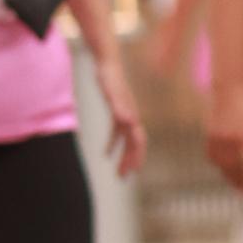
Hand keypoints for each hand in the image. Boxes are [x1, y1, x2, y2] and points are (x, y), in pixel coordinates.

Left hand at [95, 49, 146, 180]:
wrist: (108, 64)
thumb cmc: (110, 78)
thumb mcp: (112, 92)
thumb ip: (120, 107)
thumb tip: (130, 121)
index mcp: (132, 116)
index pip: (137, 141)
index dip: (135, 156)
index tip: (132, 171)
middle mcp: (132, 118)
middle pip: (134, 144)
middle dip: (130, 161)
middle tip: (123, 177)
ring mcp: (125, 116)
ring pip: (127, 142)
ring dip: (123, 157)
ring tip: (119, 172)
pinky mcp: (117, 113)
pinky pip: (116, 134)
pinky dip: (112, 144)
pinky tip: (105, 154)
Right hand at [204, 78, 242, 189]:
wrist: (229, 87)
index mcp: (241, 138)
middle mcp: (227, 140)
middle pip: (230, 168)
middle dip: (237, 181)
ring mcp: (216, 136)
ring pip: (219, 163)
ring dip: (227, 173)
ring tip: (235, 181)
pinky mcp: (209, 132)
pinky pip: (211, 153)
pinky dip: (218, 162)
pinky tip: (224, 166)